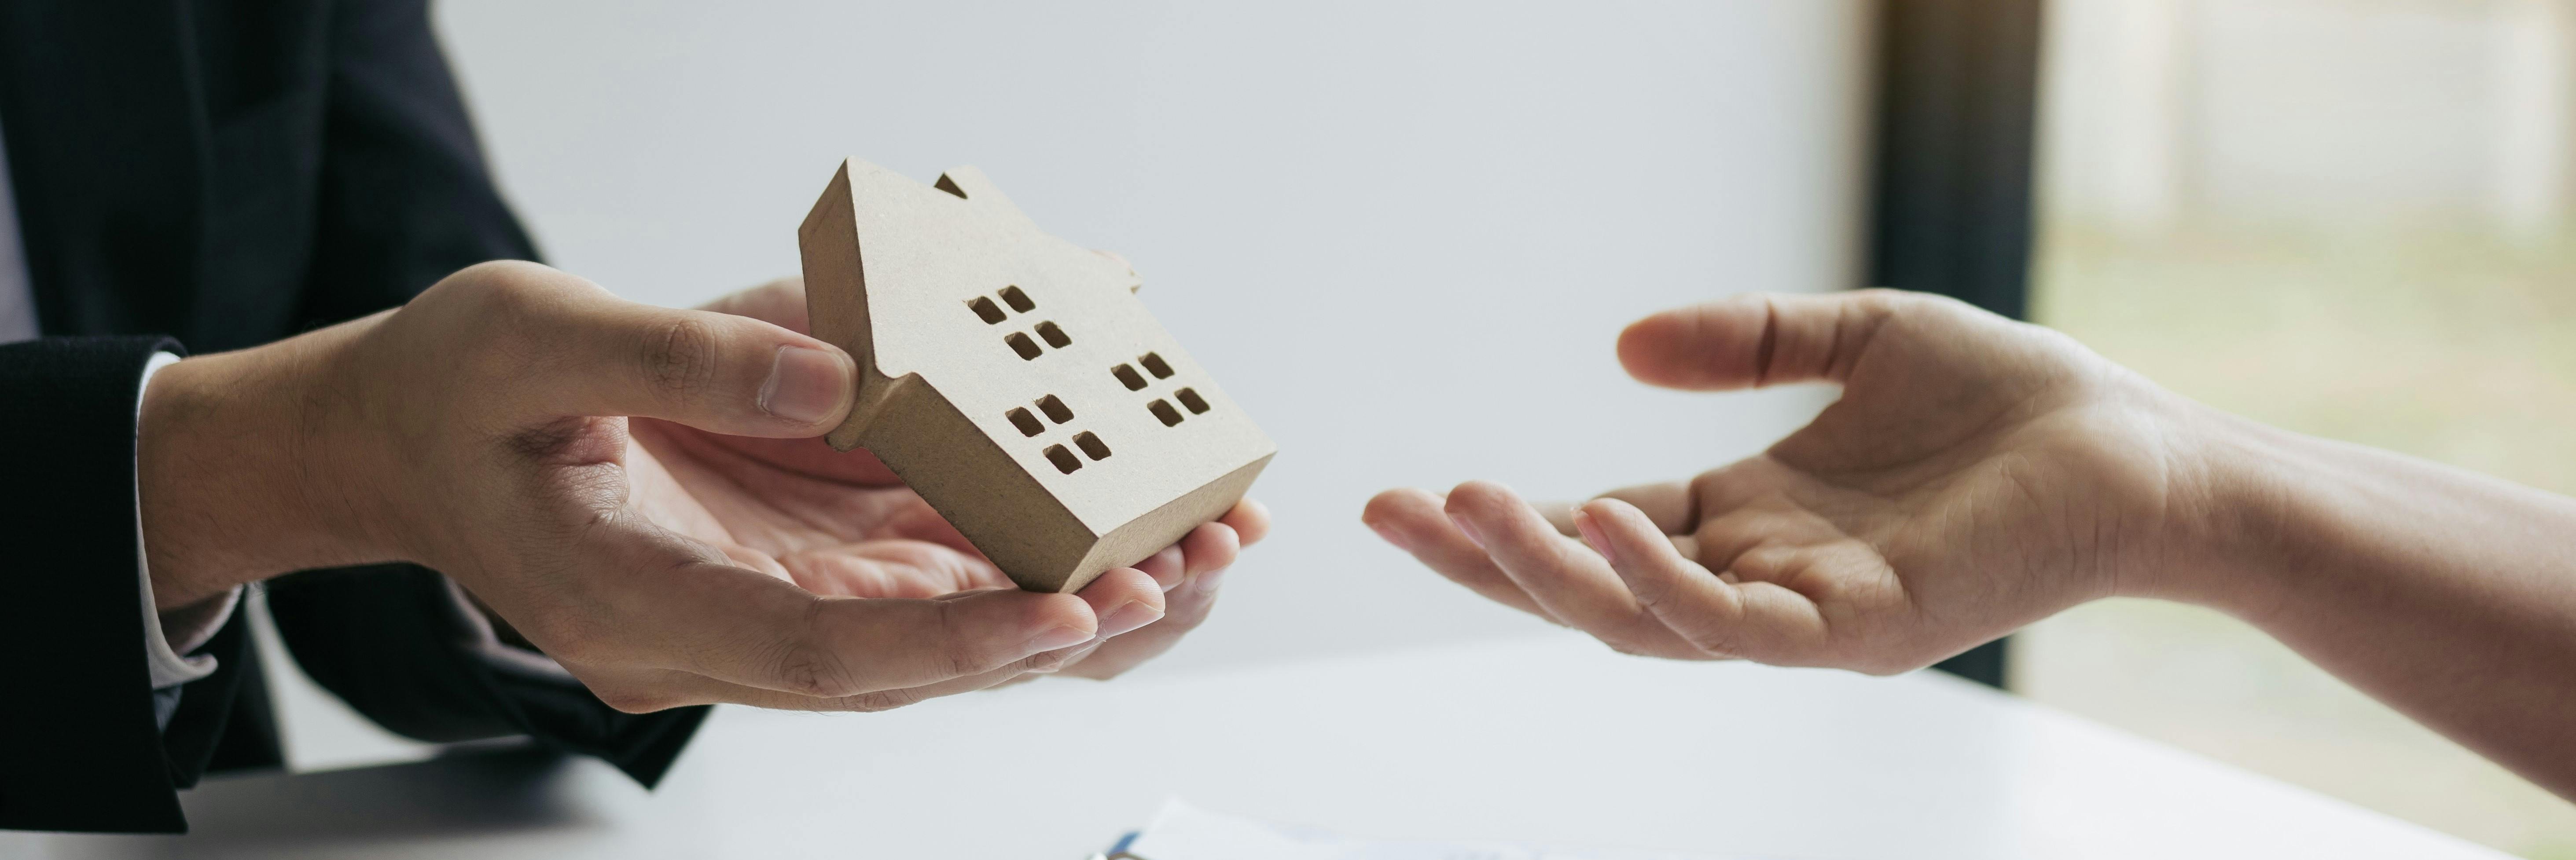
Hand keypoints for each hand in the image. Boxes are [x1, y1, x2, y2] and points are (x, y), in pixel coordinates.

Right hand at [139, 261, 1265, 712]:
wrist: (405, 437)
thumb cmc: (454, 393)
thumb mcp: (533, 337)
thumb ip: (682, 356)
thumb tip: (845, 371)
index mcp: (640, 601)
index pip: (823, 650)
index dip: (954, 636)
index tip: (1071, 607)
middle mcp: (718, 631)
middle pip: (914, 660)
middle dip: (1058, 623)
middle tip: (1193, 568)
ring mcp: (761, 603)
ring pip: (940, 630)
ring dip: (1069, 594)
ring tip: (1201, 543)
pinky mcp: (791, 561)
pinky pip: (921, 566)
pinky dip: (1020, 540)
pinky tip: (1116, 503)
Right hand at [1363, 290, 2226, 672]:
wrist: (2143, 452)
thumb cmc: (2012, 405)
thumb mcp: (1854, 339)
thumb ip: (1745, 341)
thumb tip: (1620, 346)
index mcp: (1751, 521)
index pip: (1603, 532)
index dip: (1511, 523)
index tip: (1418, 494)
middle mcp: (1764, 579)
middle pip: (1594, 591)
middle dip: (1488, 564)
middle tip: (1389, 516)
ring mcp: (1809, 616)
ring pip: (1646, 620)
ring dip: (1549, 573)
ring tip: (1467, 513)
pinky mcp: (1866, 630)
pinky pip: (1740, 625)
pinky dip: (1664, 584)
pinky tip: (1604, 528)